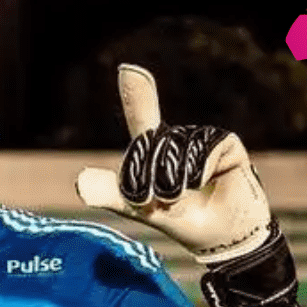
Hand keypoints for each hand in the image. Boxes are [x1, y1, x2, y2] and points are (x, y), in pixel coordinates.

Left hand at [74, 64, 272, 265]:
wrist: (220, 236)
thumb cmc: (181, 222)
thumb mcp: (140, 209)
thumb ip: (112, 194)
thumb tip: (80, 183)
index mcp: (155, 150)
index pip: (142, 118)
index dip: (138, 94)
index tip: (127, 69)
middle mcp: (179, 139)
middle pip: (151, 143)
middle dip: (149, 177)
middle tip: (159, 202)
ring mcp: (203, 139)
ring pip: (176, 147)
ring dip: (173, 180)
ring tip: (180, 198)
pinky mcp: (226, 144)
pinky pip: (204, 150)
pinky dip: (198, 172)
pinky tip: (203, 184)